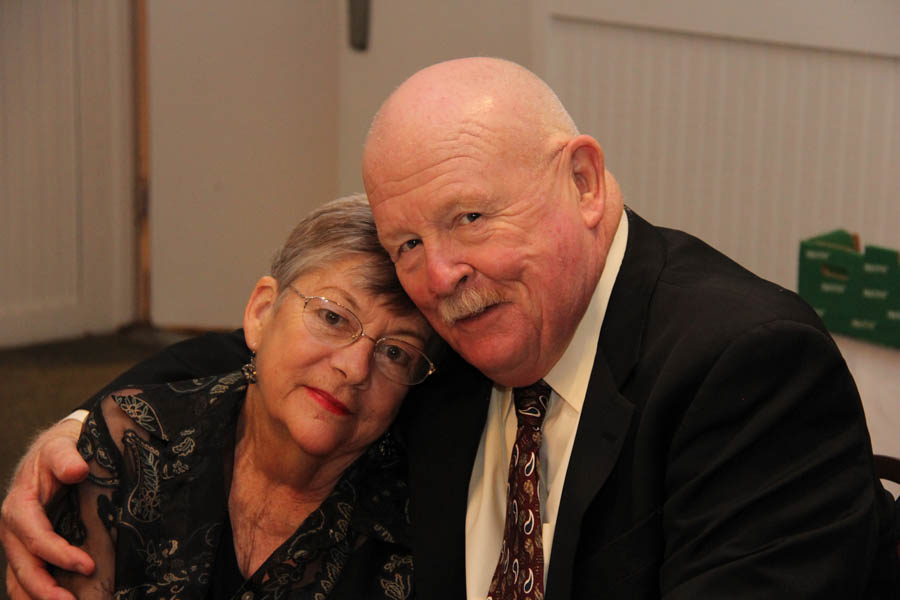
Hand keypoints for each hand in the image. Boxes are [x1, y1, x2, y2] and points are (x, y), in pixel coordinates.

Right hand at [1, 419, 94, 599]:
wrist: (58, 448)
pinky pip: (25, 576)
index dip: (58, 554)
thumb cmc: (61, 447)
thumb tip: (76, 469)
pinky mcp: (28, 547)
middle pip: (24, 565)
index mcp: (20, 505)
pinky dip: (35, 594)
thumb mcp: (62, 445)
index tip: (87, 565)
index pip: (35, 537)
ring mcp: (18, 540)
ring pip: (20, 577)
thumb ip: (66, 457)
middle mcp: (13, 527)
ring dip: (38, 597)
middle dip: (45, 589)